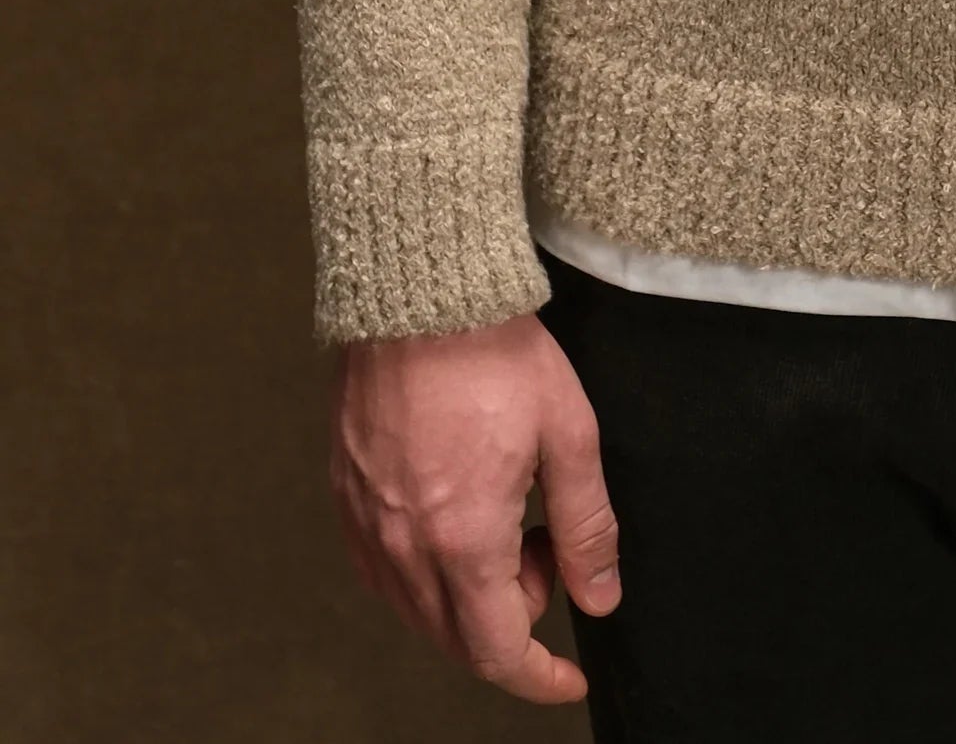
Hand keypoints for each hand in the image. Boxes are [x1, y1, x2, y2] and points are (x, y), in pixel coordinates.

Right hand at [329, 307, 621, 704]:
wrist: (421, 290)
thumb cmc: (496, 351)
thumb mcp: (568, 435)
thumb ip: (586, 527)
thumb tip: (599, 598)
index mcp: (462, 539)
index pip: (498, 651)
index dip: (540, 677)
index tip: (569, 677)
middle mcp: (403, 545)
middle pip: (456, 638)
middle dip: (513, 620)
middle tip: (546, 551)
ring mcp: (366, 522)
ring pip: (417, 609)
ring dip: (468, 596)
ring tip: (507, 520)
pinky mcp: (345, 495)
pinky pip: (381, 569)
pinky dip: (423, 571)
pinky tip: (454, 520)